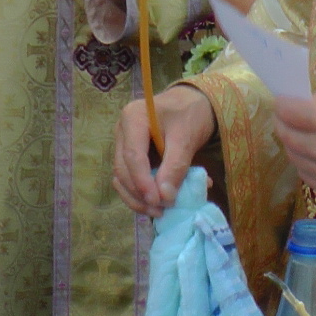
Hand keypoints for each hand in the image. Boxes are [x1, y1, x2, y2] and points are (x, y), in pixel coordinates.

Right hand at [113, 84, 215, 216]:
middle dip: (139, 194)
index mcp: (133, 118)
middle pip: (123, 170)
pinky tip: (161, 201)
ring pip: (123, 178)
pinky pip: (131, 178)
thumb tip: (165, 197)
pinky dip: (143, 192)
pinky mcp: (130, 156)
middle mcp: (122, 131)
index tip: (157, 201)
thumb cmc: (190, 114)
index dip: (142, 182)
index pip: (132, 156)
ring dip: (138, 198)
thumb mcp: (186, 137)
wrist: (192, 103)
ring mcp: (123, 144)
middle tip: (161, 210)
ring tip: (160, 211)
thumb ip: (176, 166)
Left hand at [274, 90, 315, 200]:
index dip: (282, 104)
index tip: (285, 102)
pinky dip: (305, 161)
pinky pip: (305, 173)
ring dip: (294, 142)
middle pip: (285, 134)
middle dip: (283, 122)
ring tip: (304, 135)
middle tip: (290, 117)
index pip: (287, 112)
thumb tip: (302, 105)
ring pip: (292, 155)